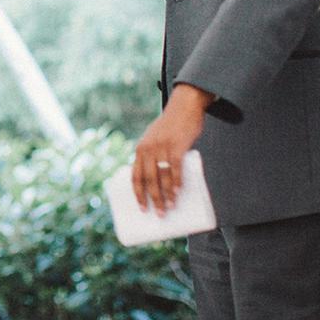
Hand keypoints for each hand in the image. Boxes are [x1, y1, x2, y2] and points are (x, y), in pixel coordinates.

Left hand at [131, 83, 212, 215]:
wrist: (184, 105)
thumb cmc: (172, 126)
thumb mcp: (156, 139)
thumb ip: (156, 155)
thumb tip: (163, 180)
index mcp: (140, 149)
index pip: (135, 176)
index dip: (138, 194)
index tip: (142, 208)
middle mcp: (148, 149)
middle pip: (148, 180)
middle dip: (153, 199)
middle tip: (160, 214)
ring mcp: (161, 147)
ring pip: (161, 176)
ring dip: (166, 195)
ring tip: (171, 207)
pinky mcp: (176, 145)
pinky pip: (175, 168)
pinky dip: (176, 182)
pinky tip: (178, 192)